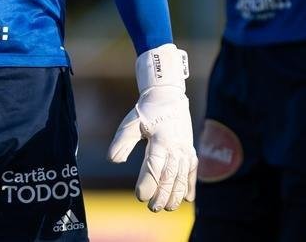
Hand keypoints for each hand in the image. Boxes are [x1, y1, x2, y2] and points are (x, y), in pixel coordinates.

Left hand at [107, 43, 196, 211]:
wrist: (168, 96)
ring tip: (168, 207)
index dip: (148, 183)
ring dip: (177, 193)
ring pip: (183, 176)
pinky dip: (190, 184)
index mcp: (160, 140)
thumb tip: (113, 160)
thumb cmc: (147, 111)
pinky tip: (188, 199)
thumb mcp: (131, 123)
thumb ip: (122, 141)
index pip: (154, 166)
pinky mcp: (190, 150)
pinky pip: (192, 170)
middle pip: (170, 175)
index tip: (140, 196)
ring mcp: (185, 149)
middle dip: (162, 194)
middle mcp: (176, 146)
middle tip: (153, 208)